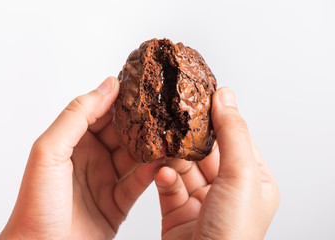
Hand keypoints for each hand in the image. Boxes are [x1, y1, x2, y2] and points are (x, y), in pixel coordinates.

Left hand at [0, 77, 159, 239]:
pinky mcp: (118, 202)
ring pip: (135, 156)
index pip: (100, 112)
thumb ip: (77, 115)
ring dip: (152, 146)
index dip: (120, 99)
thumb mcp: (50, 150)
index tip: (143, 85)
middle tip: (164, 108)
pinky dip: (152, 173)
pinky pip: (140, 182)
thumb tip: (107, 85)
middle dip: (142, 121)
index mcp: (72, 142)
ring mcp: (106, 180)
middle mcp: (91, 158)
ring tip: (170, 133)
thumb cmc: (37, 205)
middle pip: (122, 133)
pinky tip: (163, 163)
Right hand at [154, 87, 279, 239]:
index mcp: (253, 182)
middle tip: (173, 115)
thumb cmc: (233, 236)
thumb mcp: (241, 176)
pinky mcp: (177, 212)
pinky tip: (162, 175)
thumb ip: (232, 134)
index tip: (200, 97)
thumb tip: (226, 96)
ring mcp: (202, 202)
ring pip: (183, 167)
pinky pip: (168, 186)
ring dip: (172, 157)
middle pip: (205, 152)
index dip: (219, 118)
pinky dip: (163, 178)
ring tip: (162, 143)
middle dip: (189, 137)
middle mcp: (228, 192)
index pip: (235, 140)